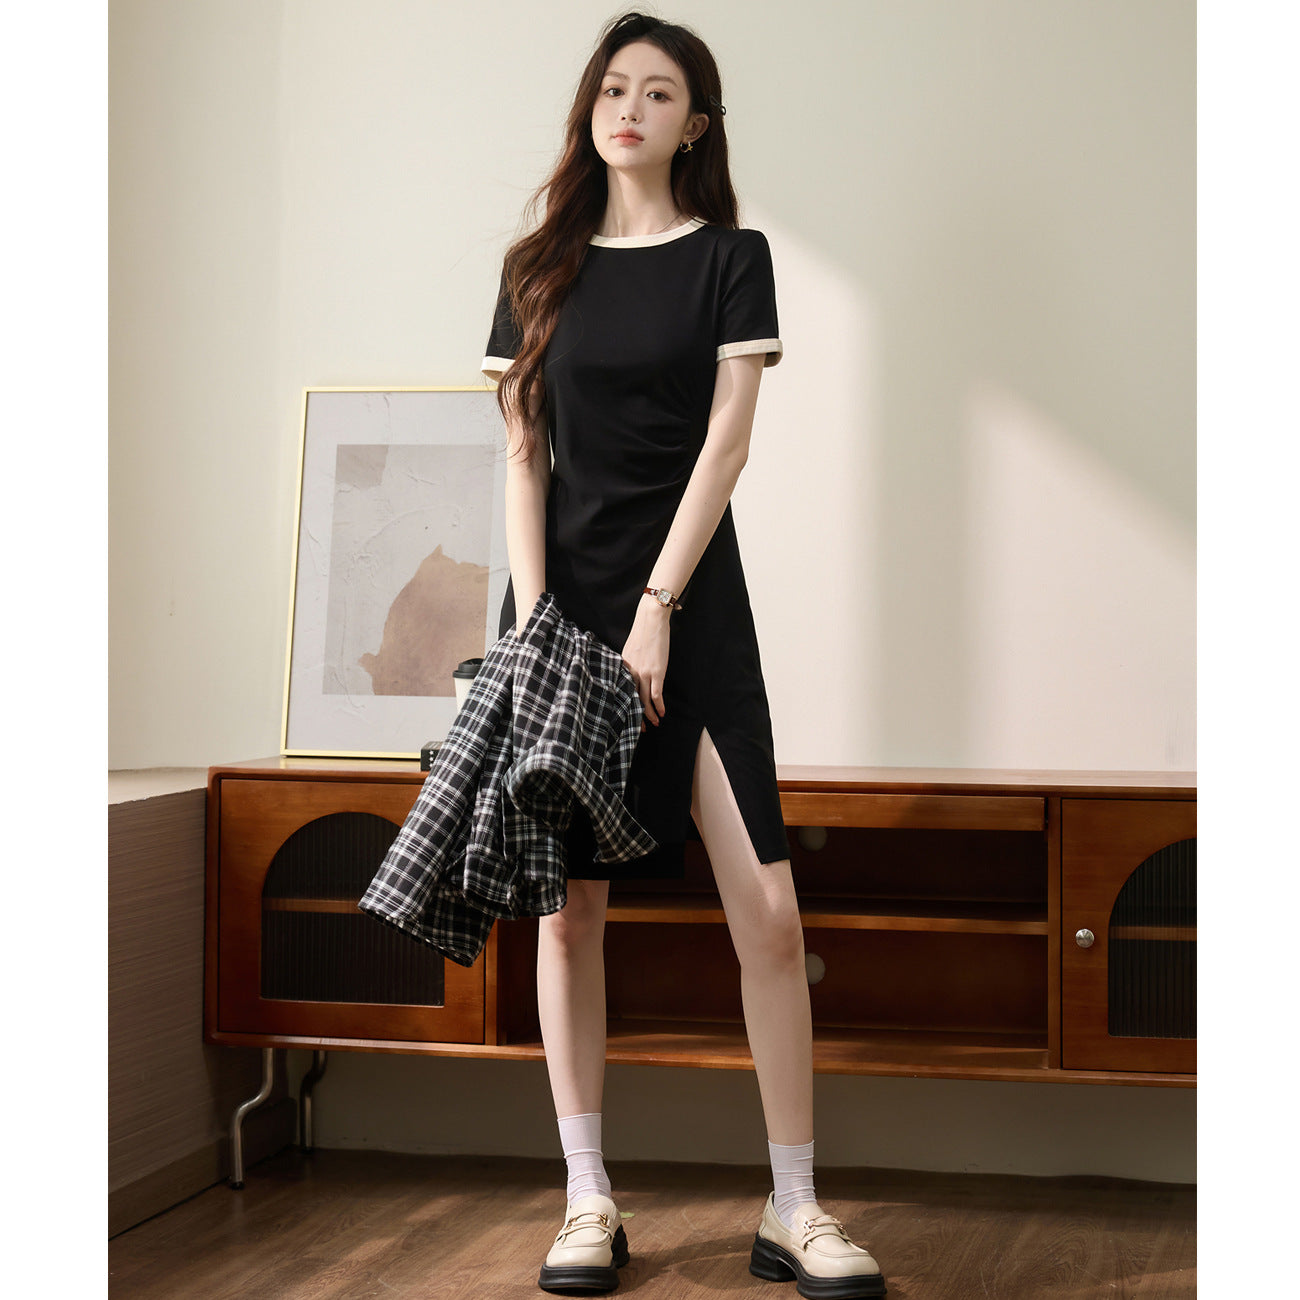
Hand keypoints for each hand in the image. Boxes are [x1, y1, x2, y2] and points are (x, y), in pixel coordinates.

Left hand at [621, 598, 671, 731]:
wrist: (651, 620)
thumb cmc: (643, 632)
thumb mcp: (630, 649)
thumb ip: (630, 662)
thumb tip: (633, 672)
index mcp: (623, 667)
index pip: (623, 691)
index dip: (626, 705)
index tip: (627, 716)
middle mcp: (631, 672)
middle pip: (633, 699)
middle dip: (637, 715)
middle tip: (640, 728)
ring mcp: (643, 673)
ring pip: (645, 699)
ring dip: (649, 714)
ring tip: (654, 723)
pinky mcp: (656, 671)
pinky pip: (657, 694)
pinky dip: (659, 705)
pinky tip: (662, 713)